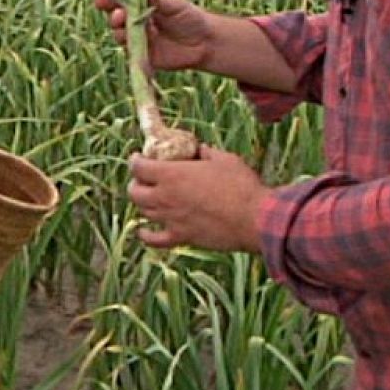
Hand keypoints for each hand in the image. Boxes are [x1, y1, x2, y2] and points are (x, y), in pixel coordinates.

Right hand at [93, 0, 214, 71]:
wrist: (205, 42)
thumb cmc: (190, 18)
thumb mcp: (175, 6)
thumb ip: (159, 0)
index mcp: (140, 7)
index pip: (120, 2)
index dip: (109, 0)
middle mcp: (135, 24)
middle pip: (116, 19)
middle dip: (113, 15)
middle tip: (118, 13)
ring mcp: (138, 41)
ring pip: (121, 36)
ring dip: (119, 31)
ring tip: (123, 25)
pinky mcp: (144, 58)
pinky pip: (132, 54)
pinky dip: (130, 49)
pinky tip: (131, 44)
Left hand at [128, 145, 266, 251]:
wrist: (254, 219)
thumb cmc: (241, 185)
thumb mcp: (223, 159)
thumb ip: (206, 153)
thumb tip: (200, 150)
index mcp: (172, 174)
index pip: (139, 167)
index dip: (135, 160)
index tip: (139, 157)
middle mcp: (165, 197)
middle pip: (135, 192)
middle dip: (136, 183)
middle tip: (144, 178)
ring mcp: (171, 219)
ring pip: (143, 212)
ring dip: (143, 203)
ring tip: (150, 198)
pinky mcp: (181, 237)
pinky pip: (155, 239)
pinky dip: (146, 235)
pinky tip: (142, 231)